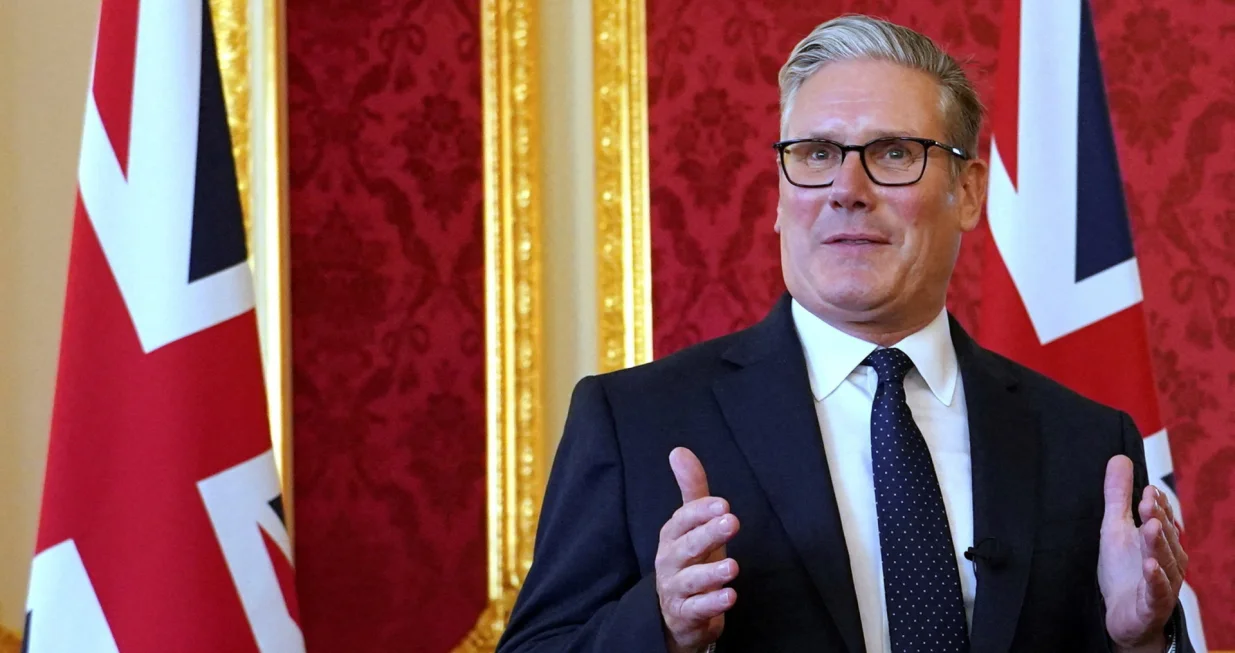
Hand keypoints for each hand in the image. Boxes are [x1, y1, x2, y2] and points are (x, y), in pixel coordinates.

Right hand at [655, 447, 739, 652]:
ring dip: (712, 573)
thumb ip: (691, 489)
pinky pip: (698, 609)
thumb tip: (679, 451)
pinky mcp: (685, 614)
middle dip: (708, 534)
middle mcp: (670, 561)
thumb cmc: (690, 560)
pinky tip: (730, 596)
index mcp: (672, 536)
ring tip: (733, 567)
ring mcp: (676, 588)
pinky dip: (712, 604)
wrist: (676, 613)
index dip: (700, 512)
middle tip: (732, 522)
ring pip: (692, 580)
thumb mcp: (692, 525)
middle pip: (687, 547)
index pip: (682, 520)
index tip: (722, 504)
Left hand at [1098, 455, 1187, 652]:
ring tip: (1149, 527)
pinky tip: (1150, 566)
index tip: (1148, 489)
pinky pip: (1157, 591)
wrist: (1125, 618)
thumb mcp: (1116, 529)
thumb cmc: (1124, 572)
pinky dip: (1155, 579)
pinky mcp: (1153, 604)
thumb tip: (1120, 458)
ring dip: (1157, 544)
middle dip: (1158, 519)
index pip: (1162, 519)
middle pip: (1165, 537)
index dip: (1157, 505)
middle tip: (1148, 502)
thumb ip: (1118, 496)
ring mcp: (1163, 583)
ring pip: (1165, 561)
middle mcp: (1168, 560)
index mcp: (1160, 541)